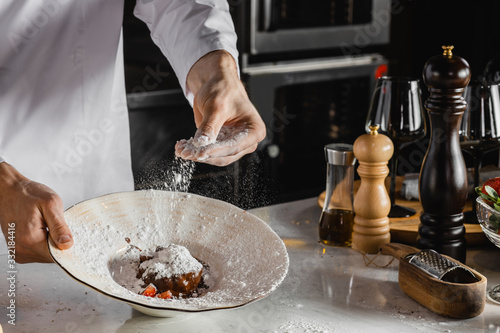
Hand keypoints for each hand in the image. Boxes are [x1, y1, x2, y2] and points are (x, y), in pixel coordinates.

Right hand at [0, 163, 72, 262]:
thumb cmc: (29, 194)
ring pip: (45, 256)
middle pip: (51, 257)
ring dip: (51, 244)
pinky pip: (37, 254)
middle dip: (59, 244)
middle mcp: (21, 250)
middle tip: (57, 225)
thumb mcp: (50, 204)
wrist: (9, 191)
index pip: (57, 256)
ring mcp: (17, 252)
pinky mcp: (17, 251)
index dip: (68, 246)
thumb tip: (67, 244)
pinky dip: (44, 244)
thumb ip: (59, 226)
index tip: (70, 234)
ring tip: (47, 226)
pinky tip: (42, 231)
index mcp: (30, 239)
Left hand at [175, 50, 265, 165]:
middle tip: (187, 152)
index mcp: (254, 130)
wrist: (217, 83)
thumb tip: (201, 143)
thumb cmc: (224, 89)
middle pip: (225, 156)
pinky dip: (196, 151)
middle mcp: (247, 141)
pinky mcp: (222, 144)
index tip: (200, 152)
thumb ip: (210, 126)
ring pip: (216, 157)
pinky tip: (184, 147)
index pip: (234, 146)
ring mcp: (234, 144)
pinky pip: (209, 153)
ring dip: (198, 155)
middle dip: (205, 155)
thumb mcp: (216, 106)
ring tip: (183, 149)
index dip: (216, 151)